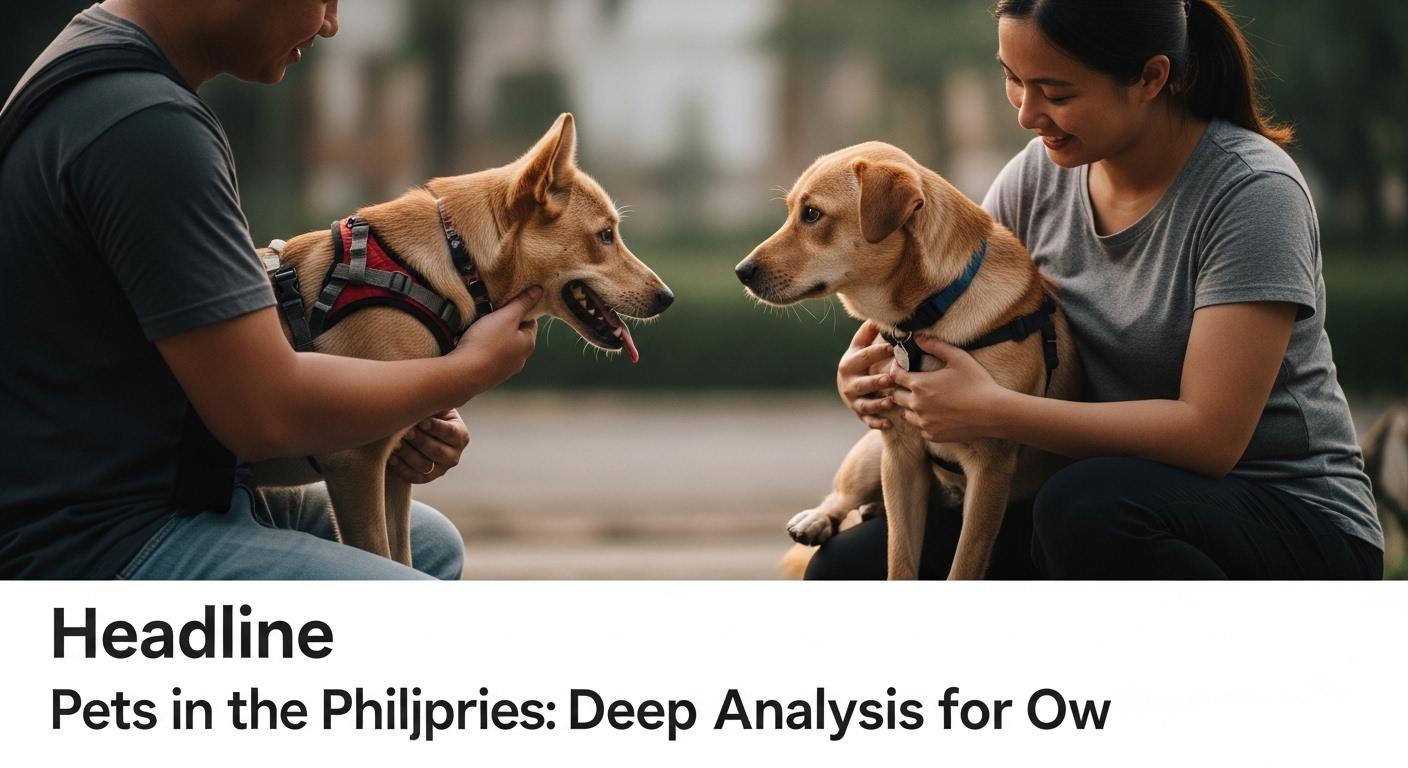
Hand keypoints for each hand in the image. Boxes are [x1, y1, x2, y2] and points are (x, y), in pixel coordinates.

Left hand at [388, 408, 469, 483]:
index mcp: (460, 435)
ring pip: (424, 465)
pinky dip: (401, 468)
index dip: (435, 427)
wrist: (419, 431)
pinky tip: (391, 457)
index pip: (450, 432)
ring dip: (407, 454)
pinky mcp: (426, 478)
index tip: (421, 421)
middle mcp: (454, 455)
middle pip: (437, 451)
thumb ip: (433, 404)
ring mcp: (441, 469)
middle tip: (404, 432)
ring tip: (394, 444)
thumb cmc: (427, 414)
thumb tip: (422, 398)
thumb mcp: (435, 408)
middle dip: (419, 441)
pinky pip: (414, 477)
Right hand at [452, 285, 541, 394]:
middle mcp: (520, 359)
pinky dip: (485, 348)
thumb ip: (521, 303)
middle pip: (516, 334)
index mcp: (528, 344)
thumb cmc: (487, 343)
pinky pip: (490, 356)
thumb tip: (539, 291)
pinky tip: (474, 343)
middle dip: (506, 323)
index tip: (509, 301)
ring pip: (503, 346)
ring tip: (481, 326)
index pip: (531, 321)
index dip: (521, 309)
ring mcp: (504, 370)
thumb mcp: (506, 317)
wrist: (465, 373)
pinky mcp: (489, 375)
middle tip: (493, 312)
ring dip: (494, 336)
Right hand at [837, 321, 896, 429]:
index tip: (894, 347)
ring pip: (865, 404)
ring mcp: (853, 400)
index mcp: (849, 363)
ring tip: (892, 402)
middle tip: (892, 378)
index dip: (878, 351)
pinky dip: (878, 422)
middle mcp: (848, 383)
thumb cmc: (860, 361)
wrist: (848, 386)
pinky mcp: (859, 414)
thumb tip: (877, 313)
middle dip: (877, 381)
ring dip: (878, 404)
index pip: (864, 356)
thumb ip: (868, 332)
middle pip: (862, 383)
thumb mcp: (860, 346)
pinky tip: (890, 422)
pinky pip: (868, 420)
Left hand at [890, 336, 1005, 442]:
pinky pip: (921, 429)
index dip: (896, 368)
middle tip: (912, 384)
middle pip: (896, 396)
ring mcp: (924, 423)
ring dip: (911, 406)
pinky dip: (925, 422)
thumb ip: (936, 346)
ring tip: (924, 400)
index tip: (901, 366)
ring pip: (907, 414)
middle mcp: (917, 405)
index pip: (895, 376)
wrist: (993, 413)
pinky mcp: (933, 435)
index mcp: (919, 384)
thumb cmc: (977, 383)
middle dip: (901, 388)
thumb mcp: (958, 358)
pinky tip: (936, 416)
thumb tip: (918, 339)